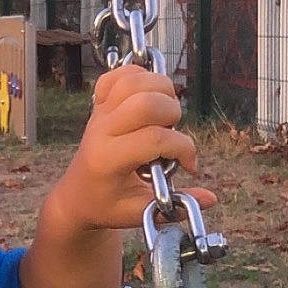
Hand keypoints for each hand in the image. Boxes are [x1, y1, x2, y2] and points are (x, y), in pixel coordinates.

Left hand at [52, 66, 217, 233]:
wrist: (77, 194)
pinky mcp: (98, 101)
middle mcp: (101, 130)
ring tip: (165, 115)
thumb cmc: (108, 205)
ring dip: (160, 91)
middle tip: (172, 134)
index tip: (188, 166)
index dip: (182, 149)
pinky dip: (141, 77)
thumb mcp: (139, 213)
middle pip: (145, 103)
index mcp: (108, 159)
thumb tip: (210, 198)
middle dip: (172, 115)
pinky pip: (119, 74)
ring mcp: (99, 112)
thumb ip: (174, 206)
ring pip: (134, 81)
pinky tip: (149, 98)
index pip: (155, 139)